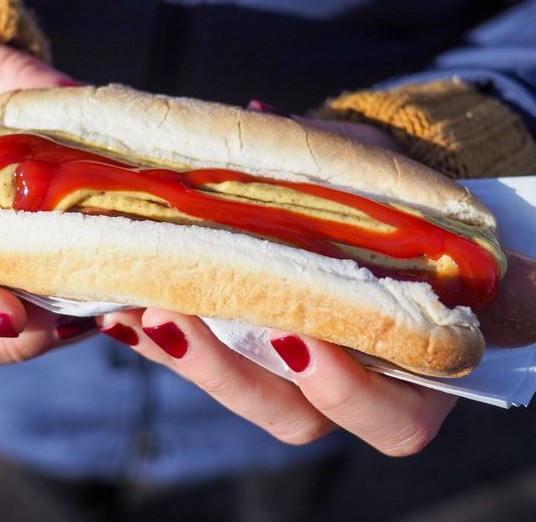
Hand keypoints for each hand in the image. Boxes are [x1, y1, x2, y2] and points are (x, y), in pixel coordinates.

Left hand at [95, 116, 449, 455]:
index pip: (396, 417)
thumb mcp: (382, 173)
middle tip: (176, 319)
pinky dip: (161, 341)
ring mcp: (296, 379)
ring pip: (242, 396)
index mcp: (416, 361)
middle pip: (297, 419)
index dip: (349, 391)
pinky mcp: (248, 359)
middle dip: (231, 375)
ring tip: (132, 307)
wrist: (371, 202)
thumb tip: (256, 117)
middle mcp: (355, 386)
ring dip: (185, 359)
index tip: (298, 336)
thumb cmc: (395, 194)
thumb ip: (346, 165)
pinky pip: (204, 366)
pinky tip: (119, 307)